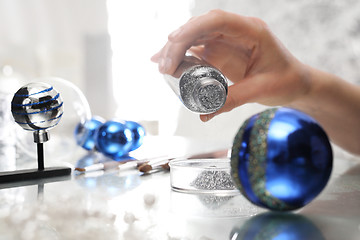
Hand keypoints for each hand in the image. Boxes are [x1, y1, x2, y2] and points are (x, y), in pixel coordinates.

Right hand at [151, 9, 310, 121]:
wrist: (295, 82)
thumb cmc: (286, 81)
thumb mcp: (261, 90)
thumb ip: (232, 100)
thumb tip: (203, 115)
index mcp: (252, 31)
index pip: (217, 21)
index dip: (192, 29)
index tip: (173, 44)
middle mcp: (236, 31)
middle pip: (200, 27)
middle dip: (178, 43)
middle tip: (162, 66)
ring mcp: (227, 40)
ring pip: (195, 36)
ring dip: (175, 49)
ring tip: (160, 66)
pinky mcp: (221, 52)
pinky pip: (197, 49)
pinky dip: (181, 56)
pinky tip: (166, 64)